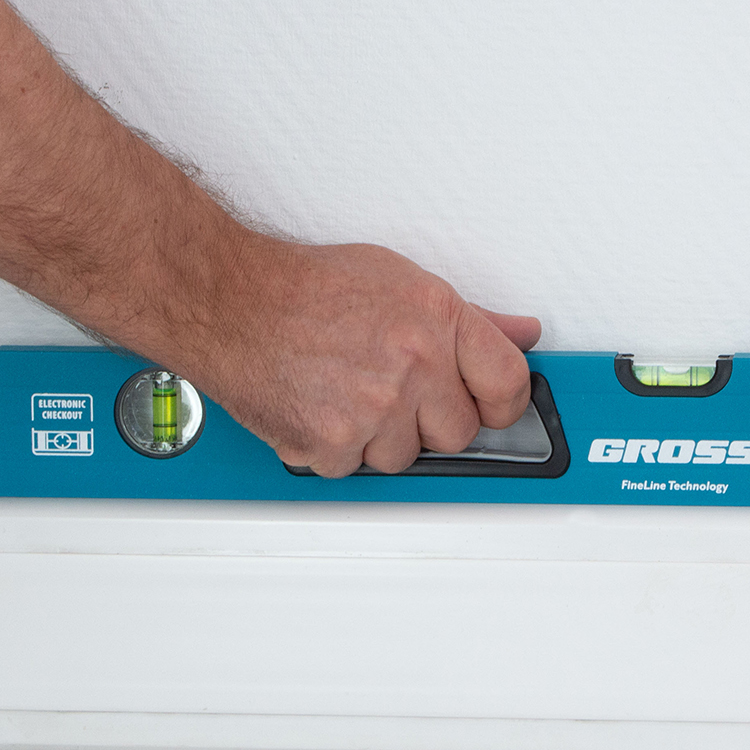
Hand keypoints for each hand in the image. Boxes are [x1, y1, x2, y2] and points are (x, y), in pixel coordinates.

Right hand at [192, 237, 540, 478]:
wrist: (228, 300)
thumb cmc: (306, 287)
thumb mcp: (399, 280)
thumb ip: (468, 319)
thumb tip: (521, 333)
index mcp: (437, 319)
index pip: (507, 383)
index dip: (503, 404)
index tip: (492, 408)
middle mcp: (412, 364)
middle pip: (458, 432)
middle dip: (430, 420)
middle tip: (394, 391)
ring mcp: (373, 407)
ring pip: (404, 457)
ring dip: (380, 438)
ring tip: (348, 392)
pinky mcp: (332, 443)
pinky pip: (353, 469)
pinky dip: (334, 448)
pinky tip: (320, 406)